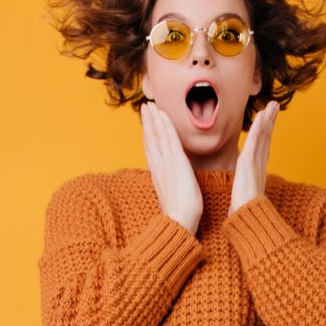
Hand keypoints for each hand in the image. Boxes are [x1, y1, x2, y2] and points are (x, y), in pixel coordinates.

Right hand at [139, 98, 202, 234]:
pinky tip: (162, 113)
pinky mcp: (176, 161)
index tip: (147, 123)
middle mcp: (159, 166)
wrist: (180, 221)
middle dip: (147, 122)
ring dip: (153, 118)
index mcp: (158, 175)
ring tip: (150, 104)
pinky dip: (165, 124)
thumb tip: (173, 186)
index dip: (148, 135)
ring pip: (157, 135)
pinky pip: (169, 138)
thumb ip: (172, 187)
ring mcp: (166, 162)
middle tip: (145, 107)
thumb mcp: (173, 197)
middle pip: (150, 139)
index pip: (152, 150)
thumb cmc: (180, 215)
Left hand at [229, 102, 276, 212]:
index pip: (262, 146)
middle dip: (271, 121)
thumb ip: (242, 193)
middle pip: (266, 137)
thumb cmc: (244, 213)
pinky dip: (259, 127)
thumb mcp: (242, 199)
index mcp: (257, 171)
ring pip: (263, 135)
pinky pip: (255, 140)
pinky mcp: (249, 161)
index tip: (269, 120)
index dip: (266, 132)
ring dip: (268, 119)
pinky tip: (262, 116)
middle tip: (275, 106)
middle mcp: (259, 164)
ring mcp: (255, 162)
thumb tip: (237, 199)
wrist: (248, 218)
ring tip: (273, 105)